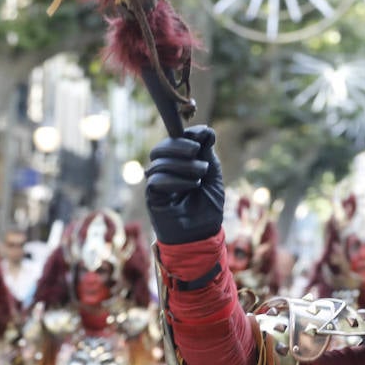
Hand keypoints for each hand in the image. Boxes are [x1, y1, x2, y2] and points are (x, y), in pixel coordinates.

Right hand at [144, 125, 224, 245]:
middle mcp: (165, 170)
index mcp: (179, 162)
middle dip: (180, 145)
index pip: (174, 140)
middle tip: (197, 151)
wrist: (202, 235)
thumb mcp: (213, 175)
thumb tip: (206, 129)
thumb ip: (207, 152)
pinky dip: (176, 180)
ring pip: (159, 162)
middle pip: (161, 148)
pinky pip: (156, 180)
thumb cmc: (208, 206)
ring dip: (183, 165)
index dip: (186, 134)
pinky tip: (191, 186)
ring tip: (200, 177)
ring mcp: (157, 183)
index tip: (203, 135)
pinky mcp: (152, 197)